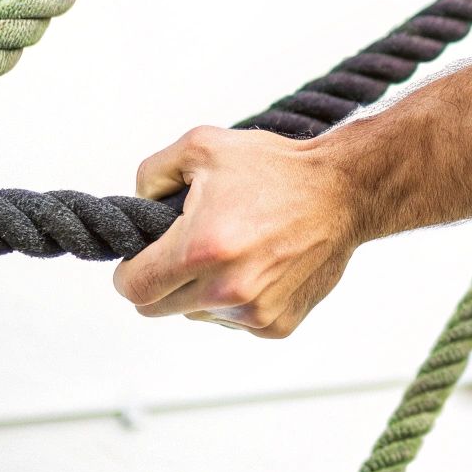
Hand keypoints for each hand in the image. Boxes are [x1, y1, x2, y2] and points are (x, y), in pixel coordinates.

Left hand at [112, 126, 361, 338]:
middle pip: (157, 308)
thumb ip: (151, 174)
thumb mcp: (201, 147)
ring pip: (196, 315)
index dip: (129, 270)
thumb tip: (136, 207)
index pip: (133, 288)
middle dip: (161, 279)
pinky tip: (258, 265)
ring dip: (201, 290)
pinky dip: (235, 299)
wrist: (342, 191)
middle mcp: (226, 289)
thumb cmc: (275, 168)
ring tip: (232, 250)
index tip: (141, 256)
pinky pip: (233, 321)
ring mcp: (253, 313)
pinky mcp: (276, 325)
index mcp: (201, 248)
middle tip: (185, 248)